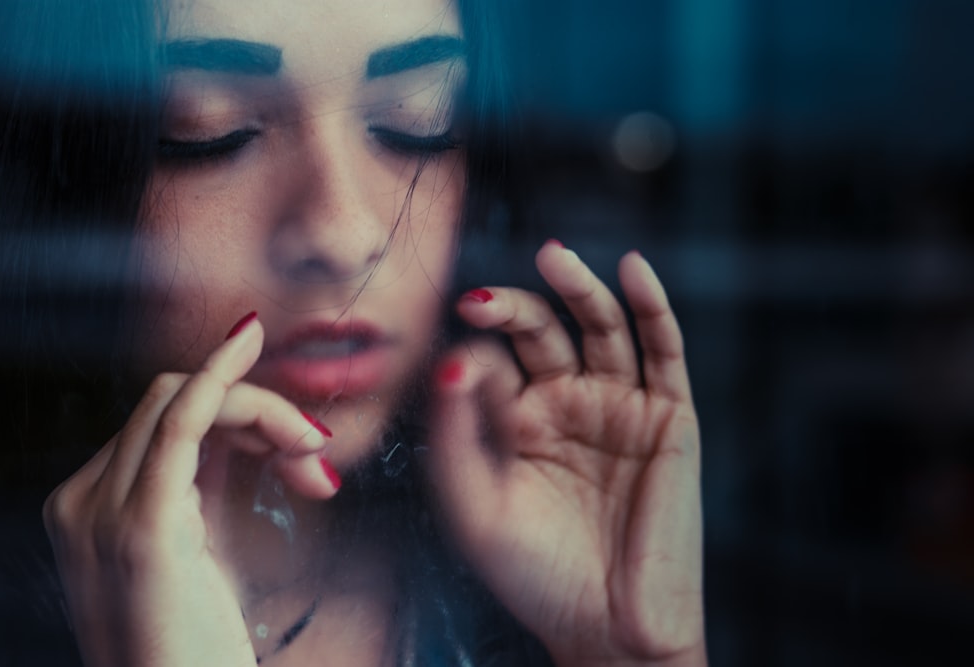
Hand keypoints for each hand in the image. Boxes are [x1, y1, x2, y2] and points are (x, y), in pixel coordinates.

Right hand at [43, 315, 337, 666]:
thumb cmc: (195, 645)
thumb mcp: (196, 551)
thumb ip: (206, 485)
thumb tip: (249, 427)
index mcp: (89, 505)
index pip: (160, 420)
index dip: (235, 413)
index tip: (294, 437)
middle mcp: (80, 502)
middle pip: (169, 401)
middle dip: (253, 409)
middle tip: (313, 449)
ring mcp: (100, 512)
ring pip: (182, 401)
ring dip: (262, 410)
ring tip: (312, 451)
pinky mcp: (141, 527)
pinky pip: (182, 421)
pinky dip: (219, 377)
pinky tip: (246, 341)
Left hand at [428, 243, 704, 666]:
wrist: (608, 629)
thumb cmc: (534, 574)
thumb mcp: (475, 503)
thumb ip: (457, 430)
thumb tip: (452, 358)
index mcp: (518, 422)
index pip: (493, 362)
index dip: (475, 355)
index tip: (459, 372)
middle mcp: (567, 404)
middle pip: (542, 332)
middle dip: (514, 308)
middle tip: (481, 301)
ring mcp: (619, 405)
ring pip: (601, 327)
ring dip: (578, 288)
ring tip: (552, 257)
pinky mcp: (669, 417)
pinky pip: (664, 351)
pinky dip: (652, 306)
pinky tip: (633, 270)